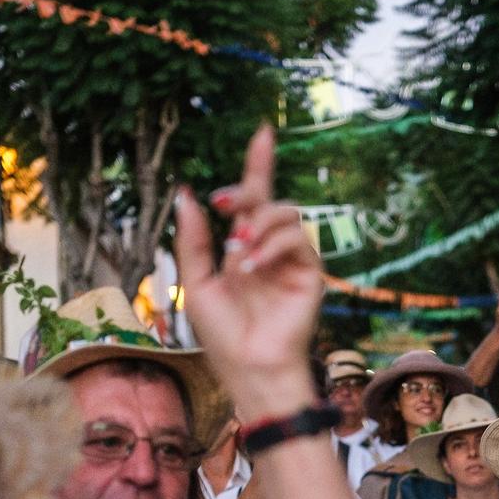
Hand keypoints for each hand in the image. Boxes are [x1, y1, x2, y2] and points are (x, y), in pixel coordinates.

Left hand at [172, 127, 321, 413]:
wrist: (250, 368)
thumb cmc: (222, 336)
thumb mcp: (196, 282)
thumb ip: (194, 240)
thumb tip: (188, 194)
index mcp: (243, 249)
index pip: (253, 199)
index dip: (257, 164)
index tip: (262, 131)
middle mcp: (270, 250)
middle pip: (268, 200)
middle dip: (245, 192)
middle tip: (222, 203)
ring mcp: (292, 262)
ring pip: (286, 214)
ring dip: (258, 225)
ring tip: (239, 253)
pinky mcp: (311, 275)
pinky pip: (297, 241)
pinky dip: (272, 247)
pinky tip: (253, 268)